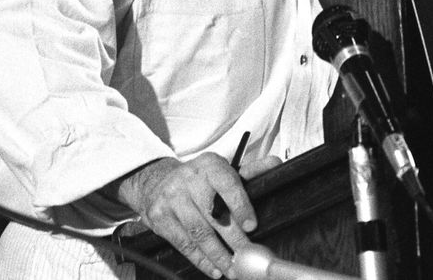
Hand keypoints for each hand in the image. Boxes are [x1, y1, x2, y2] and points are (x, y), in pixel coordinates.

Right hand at [113, 153, 281, 278]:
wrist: (156, 181)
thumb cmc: (198, 179)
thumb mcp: (221, 170)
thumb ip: (250, 171)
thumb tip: (276, 164)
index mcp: (209, 166)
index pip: (228, 185)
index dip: (241, 206)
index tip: (252, 226)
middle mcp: (189, 180)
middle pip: (214, 214)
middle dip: (234, 239)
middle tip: (248, 255)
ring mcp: (172, 199)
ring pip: (199, 233)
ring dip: (219, 255)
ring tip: (233, 270)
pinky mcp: (160, 218)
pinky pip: (183, 244)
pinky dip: (201, 260)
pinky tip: (214, 269)